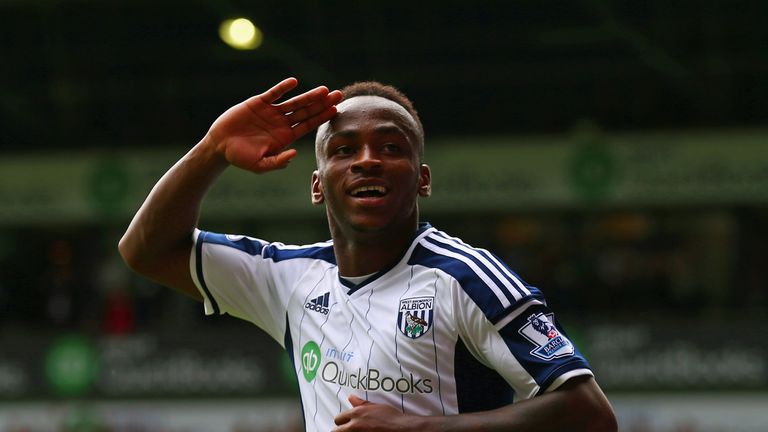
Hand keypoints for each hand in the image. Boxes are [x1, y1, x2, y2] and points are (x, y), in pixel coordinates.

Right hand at [204, 77, 342, 172]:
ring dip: (309, 96)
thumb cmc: (241, 158)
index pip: (308, 125)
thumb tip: (294, 153)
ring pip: (294, 102)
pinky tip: (293, 82)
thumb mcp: (260, 165)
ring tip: (324, 90)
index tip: (335, 110)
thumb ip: (278, 161)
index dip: (321, 117)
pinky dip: (282, 88)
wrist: (220, 146)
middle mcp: (282, 123)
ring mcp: (271, 112)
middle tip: (339, 95)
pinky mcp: (258, 103)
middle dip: (322, 104)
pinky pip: (273, 94)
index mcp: (286, 137)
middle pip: (307, 111)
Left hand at [333, 395, 426, 431]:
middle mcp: (354, 425)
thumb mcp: (376, 407)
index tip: (344, 423)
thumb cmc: (391, 417)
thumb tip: (351, 398)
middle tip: (345, 430)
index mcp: (357, 414)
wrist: (402, 429)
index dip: (341, 421)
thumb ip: (362, 403)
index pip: (339, 418)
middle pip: (336, 431)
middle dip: (340, 430)